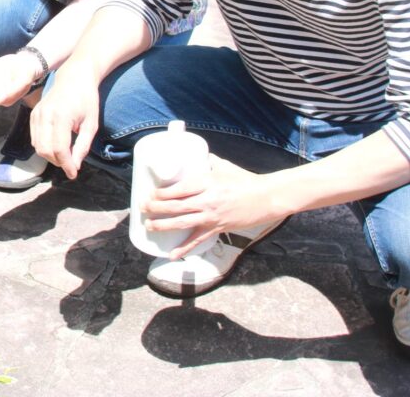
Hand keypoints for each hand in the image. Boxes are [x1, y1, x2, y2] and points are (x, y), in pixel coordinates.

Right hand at [29, 67, 100, 179]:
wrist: (74, 77)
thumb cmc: (86, 100)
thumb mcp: (91, 124)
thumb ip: (82, 146)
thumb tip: (74, 166)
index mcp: (61, 116)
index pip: (59, 149)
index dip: (66, 165)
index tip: (73, 174)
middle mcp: (45, 115)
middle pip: (45, 150)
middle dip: (57, 162)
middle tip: (70, 165)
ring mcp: (36, 114)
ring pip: (37, 146)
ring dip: (50, 156)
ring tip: (65, 156)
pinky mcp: (33, 114)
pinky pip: (34, 138)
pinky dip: (44, 147)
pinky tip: (56, 146)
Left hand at [144, 155, 287, 259]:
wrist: (267, 197)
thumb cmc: (245, 180)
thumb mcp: (223, 166)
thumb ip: (207, 161)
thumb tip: (194, 155)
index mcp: (206, 182)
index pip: (177, 189)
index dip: (160, 193)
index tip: (149, 193)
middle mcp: (206, 200)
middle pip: (175, 206)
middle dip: (155, 208)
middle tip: (142, 208)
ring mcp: (212, 216)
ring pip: (182, 223)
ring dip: (163, 226)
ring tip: (149, 226)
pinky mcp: (218, 228)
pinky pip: (198, 240)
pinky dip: (184, 248)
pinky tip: (172, 254)